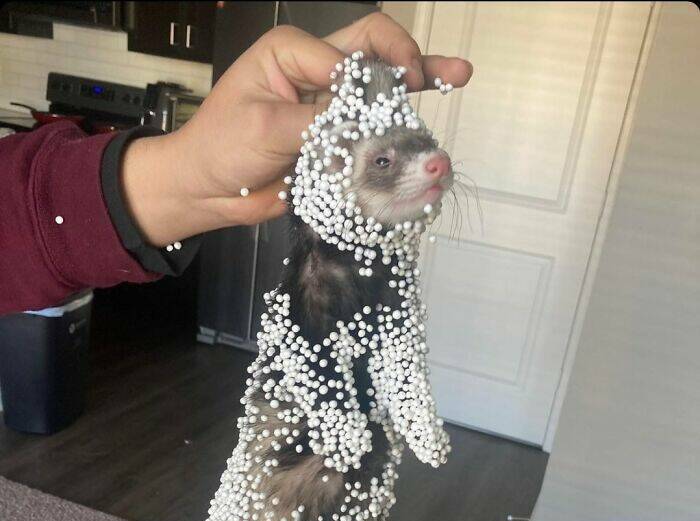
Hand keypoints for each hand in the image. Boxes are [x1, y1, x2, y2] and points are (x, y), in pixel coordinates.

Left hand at [121, 12, 472, 246]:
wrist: (206, 191)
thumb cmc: (219, 148)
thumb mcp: (265, 127)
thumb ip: (317, 122)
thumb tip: (363, 126)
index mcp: (293, 52)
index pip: (348, 54)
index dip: (371, 82)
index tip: (375, 116)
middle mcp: (315, 72)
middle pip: (375, 53)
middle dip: (413, 59)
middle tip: (450, 74)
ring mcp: (328, 107)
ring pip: (380, 89)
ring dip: (418, 83)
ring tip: (458, 77)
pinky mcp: (334, 140)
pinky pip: (371, 131)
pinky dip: (399, 130)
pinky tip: (428, 123)